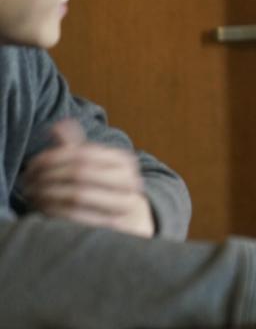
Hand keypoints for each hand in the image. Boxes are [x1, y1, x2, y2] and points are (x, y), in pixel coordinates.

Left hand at [22, 119, 154, 236]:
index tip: (32, 164)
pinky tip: (44, 209)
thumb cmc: (104, 189)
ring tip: (33, 195)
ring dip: (50, 194)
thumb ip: (76, 146)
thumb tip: (57, 124)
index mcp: (125, 161)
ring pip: (79, 194)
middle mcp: (130, 180)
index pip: (85, 152)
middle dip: (49, 176)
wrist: (131, 220)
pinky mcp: (114, 226)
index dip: (55, 156)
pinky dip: (57, 212)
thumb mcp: (94, 166)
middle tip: (28, 181)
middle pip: (81, 172)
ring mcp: (124, 204)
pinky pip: (79, 217)